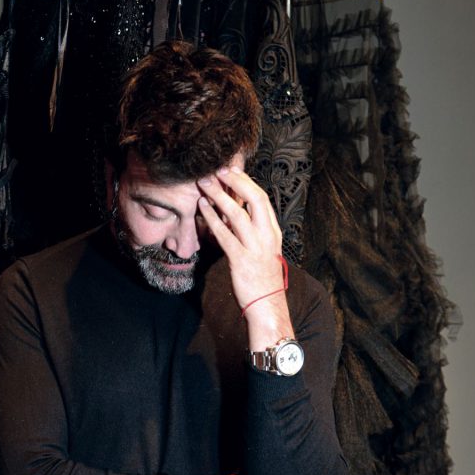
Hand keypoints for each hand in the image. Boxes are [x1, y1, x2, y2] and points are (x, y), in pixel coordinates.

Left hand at [197, 166, 293, 349]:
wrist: (266, 304)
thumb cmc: (261, 275)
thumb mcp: (261, 247)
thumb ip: (249, 228)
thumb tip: (232, 209)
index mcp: (272, 230)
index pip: (261, 198)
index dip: (245, 181)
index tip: (230, 170)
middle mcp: (267, 235)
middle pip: (254, 199)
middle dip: (235, 182)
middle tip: (217, 170)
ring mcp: (255, 247)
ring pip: (238, 214)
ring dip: (219, 196)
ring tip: (204, 184)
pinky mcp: (241, 260)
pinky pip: (225, 235)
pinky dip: (212, 219)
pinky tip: (202, 208)